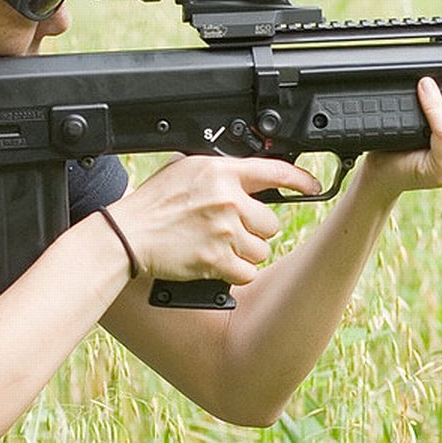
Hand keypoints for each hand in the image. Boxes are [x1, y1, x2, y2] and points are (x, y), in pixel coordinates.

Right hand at [105, 156, 321, 283]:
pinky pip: (247, 271)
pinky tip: (217, 263)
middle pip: (271, 222)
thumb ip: (219, 171)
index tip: (313, 185)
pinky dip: (236, 272)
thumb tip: (248, 172)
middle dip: (255, 230)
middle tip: (229, 230)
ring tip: (217, 246)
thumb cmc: (153, 204)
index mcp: (221, 173)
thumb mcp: (185, 170)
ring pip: (261, 248)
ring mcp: (224, 231)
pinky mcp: (218, 260)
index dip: (300, 179)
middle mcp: (227, 200)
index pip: (274, 171)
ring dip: (245, 252)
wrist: (129, 236)